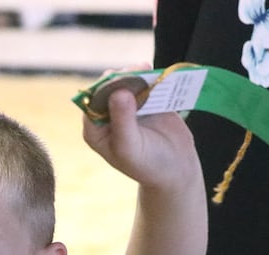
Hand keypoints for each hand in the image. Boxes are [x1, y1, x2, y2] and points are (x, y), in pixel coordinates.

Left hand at [80, 83, 196, 190]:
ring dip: (136, 72)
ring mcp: (127, 105)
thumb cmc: (148, 165)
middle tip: (138, 73)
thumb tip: (119, 91)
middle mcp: (107, 114)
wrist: (175, 169)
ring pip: (127, 80)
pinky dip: (151, 75)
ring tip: (147, 70)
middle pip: (109, 85)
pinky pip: (145, 81)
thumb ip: (123, 121)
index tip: (122, 83)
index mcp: (95, 129)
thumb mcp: (131, 147)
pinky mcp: (146, 99)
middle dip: (122, 77)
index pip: (92, 101)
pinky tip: (158, 75)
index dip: (105, 88)